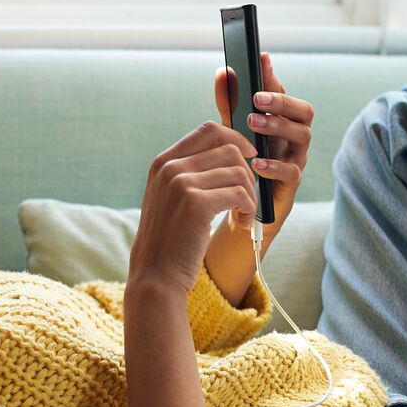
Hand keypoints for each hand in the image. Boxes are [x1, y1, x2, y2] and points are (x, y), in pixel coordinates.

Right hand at [129, 121, 258, 294]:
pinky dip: (249, 209)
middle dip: (247, 173)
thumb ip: (189, 174)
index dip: (235, 139)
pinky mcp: (196, 202)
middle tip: (247, 198)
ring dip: (250, 194)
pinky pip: (240, 193)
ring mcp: (181, 183)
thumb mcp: (170, 199)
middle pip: (228, 148)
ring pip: (238, 171)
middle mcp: (170, 167)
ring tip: (245, 215)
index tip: (249, 158)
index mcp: (163, 162)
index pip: (209, 130)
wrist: (156, 275)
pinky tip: (243, 225)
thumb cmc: (169, 241)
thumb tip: (231, 153)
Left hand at [213, 52, 311, 236]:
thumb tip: (223, 72)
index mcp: (281, 120)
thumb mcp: (232, 131)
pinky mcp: (292, 183)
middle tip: (258, 98)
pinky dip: (274, 165)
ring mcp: (296, 158)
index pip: (282, 93)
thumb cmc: (241, 163)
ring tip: (253, 123)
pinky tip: (256, 162)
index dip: (273, 76)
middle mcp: (293, 136)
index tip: (261, 58)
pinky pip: (292, 171)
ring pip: (303, 136)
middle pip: (304, 111)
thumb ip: (229, 104)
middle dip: (282, 101)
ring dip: (278, 126)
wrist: (242, 208)